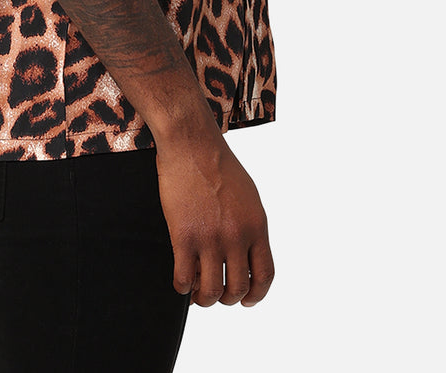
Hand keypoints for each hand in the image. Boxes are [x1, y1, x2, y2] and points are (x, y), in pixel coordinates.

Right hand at [154, 131, 274, 307]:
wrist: (192, 144)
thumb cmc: (218, 164)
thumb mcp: (248, 196)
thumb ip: (250, 226)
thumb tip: (246, 252)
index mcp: (256, 226)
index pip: (264, 275)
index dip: (256, 295)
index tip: (247, 300)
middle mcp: (237, 236)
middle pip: (238, 288)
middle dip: (227, 299)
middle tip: (217, 294)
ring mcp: (210, 238)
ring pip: (212, 291)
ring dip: (205, 299)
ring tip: (197, 293)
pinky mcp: (184, 236)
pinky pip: (184, 278)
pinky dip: (182, 288)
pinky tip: (180, 282)